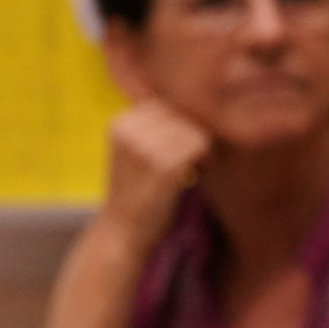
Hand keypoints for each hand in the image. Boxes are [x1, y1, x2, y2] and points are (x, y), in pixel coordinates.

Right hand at [96, 100, 209, 258]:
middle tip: (195, 160)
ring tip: (193, 168)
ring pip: (197, 127)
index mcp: (122, 120)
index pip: (171, 102)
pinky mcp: (163, 164)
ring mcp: (144, 146)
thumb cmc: (140, 190)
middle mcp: (129, 128)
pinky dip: (207, 158)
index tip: (184, 147)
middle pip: (186, 112)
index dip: (186, 122)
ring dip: (204, 146)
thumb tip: (205, 95)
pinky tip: (196, 175)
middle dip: (197, 133)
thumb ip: (160, 124)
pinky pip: (201, 144)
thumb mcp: (139, 149)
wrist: (123, 232)